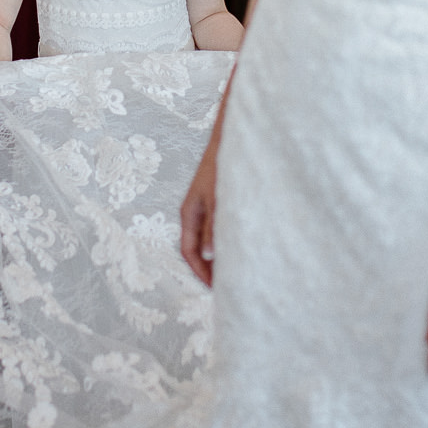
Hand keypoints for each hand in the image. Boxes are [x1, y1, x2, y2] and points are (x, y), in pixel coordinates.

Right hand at [179, 139, 220, 286]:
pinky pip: (216, 230)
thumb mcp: (218, 200)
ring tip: (234, 272)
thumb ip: (213, 227)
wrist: (230, 139)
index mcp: (189, 214)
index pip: (189, 251)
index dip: (200, 272)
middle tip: (227, 286)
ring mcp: (204, 207)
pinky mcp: (216, 202)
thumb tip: (208, 256)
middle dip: (208, 269)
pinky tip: (239, 248)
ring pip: (206, 240)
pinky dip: (224, 243)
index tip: (216, 289)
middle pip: (196, 249)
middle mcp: (194, 213)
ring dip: (217, 257)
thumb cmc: (222, 166)